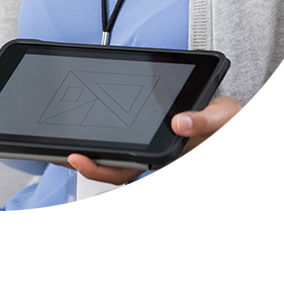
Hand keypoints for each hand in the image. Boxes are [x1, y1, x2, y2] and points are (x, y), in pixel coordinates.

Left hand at [64, 96, 246, 184]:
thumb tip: (179, 121)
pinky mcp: (147, 132)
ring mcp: (148, 145)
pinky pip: (119, 140)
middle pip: (108, 165)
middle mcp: (150, 153)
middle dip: (79, 161)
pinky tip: (86, 125)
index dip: (96, 166)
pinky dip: (100, 136)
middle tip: (49, 149)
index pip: (123, 168)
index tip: (73, 156)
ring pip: (110, 155)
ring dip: (86, 150)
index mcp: (162, 154)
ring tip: (57, 141)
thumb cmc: (225, 122)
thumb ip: (200, 119)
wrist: (234, 124)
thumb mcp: (218, 116)